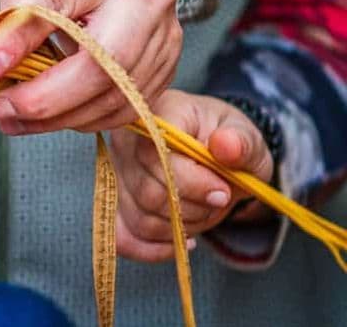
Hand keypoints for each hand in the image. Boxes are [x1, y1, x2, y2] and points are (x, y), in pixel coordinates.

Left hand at [0, 0, 182, 133]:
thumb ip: (12, 13)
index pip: (58, 4)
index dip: (17, 42)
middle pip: (100, 65)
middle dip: (42, 100)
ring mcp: (163, 36)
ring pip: (113, 97)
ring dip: (57, 119)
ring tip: (13, 119)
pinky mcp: (167, 67)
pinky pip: (125, 110)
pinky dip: (83, 121)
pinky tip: (52, 118)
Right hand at [110, 90, 274, 261]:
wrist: (216, 152)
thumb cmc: (227, 140)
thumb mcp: (247, 138)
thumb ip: (241, 143)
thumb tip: (225, 146)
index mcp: (157, 113)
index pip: (154, 154)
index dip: (191, 181)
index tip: (223, 191)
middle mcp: (127, 141)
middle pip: (148, 191)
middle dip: (192, 208)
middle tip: (218, 200)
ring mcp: (116, 172)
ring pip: (141, 218)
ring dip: (181, 227)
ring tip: (203, 211)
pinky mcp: (115, 201)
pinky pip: (124, 237)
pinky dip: (155, 248)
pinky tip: (183, 239)